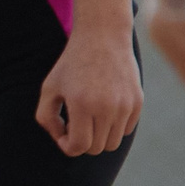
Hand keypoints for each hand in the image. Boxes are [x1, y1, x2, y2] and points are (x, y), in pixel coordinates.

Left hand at [34, 28, 142, 155]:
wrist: (103, 37)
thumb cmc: (71, 64)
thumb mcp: (49, 88)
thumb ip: (46, 118)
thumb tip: (63, 140)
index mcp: (82, 104)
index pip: (79, 146)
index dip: (68, 147)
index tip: (64, 134)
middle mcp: (107, 107)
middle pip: (96, 148)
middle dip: (82, 142)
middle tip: (74, 123)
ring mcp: (125, 105)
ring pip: (112, 143)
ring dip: (98, 137)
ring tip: (88, 117)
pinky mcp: (138, 101)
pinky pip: (125, 130)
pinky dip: (113, 127)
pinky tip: (103, 109)